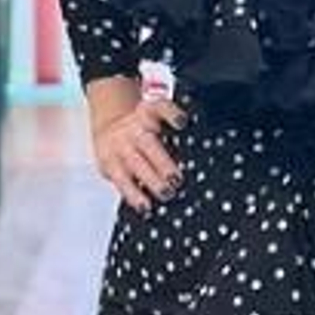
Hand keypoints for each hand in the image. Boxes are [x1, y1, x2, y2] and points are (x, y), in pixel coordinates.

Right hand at [92, 96, 184, 211]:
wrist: (110, 129)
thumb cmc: (145, 130)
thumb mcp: (159, 121)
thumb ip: (177, 132)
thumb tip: (206, 152)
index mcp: (149, 113)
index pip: (160, 108)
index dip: (171, 114)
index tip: (182, 122)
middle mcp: (134, 128)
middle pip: (147, 144)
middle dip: (163, 162)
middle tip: (177, 179)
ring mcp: (120, 146)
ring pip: (134, 164)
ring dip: (150, 181)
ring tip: (165, 194)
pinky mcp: (109, 164)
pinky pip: (121, 181)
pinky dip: (133, 195)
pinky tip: (145, 206)